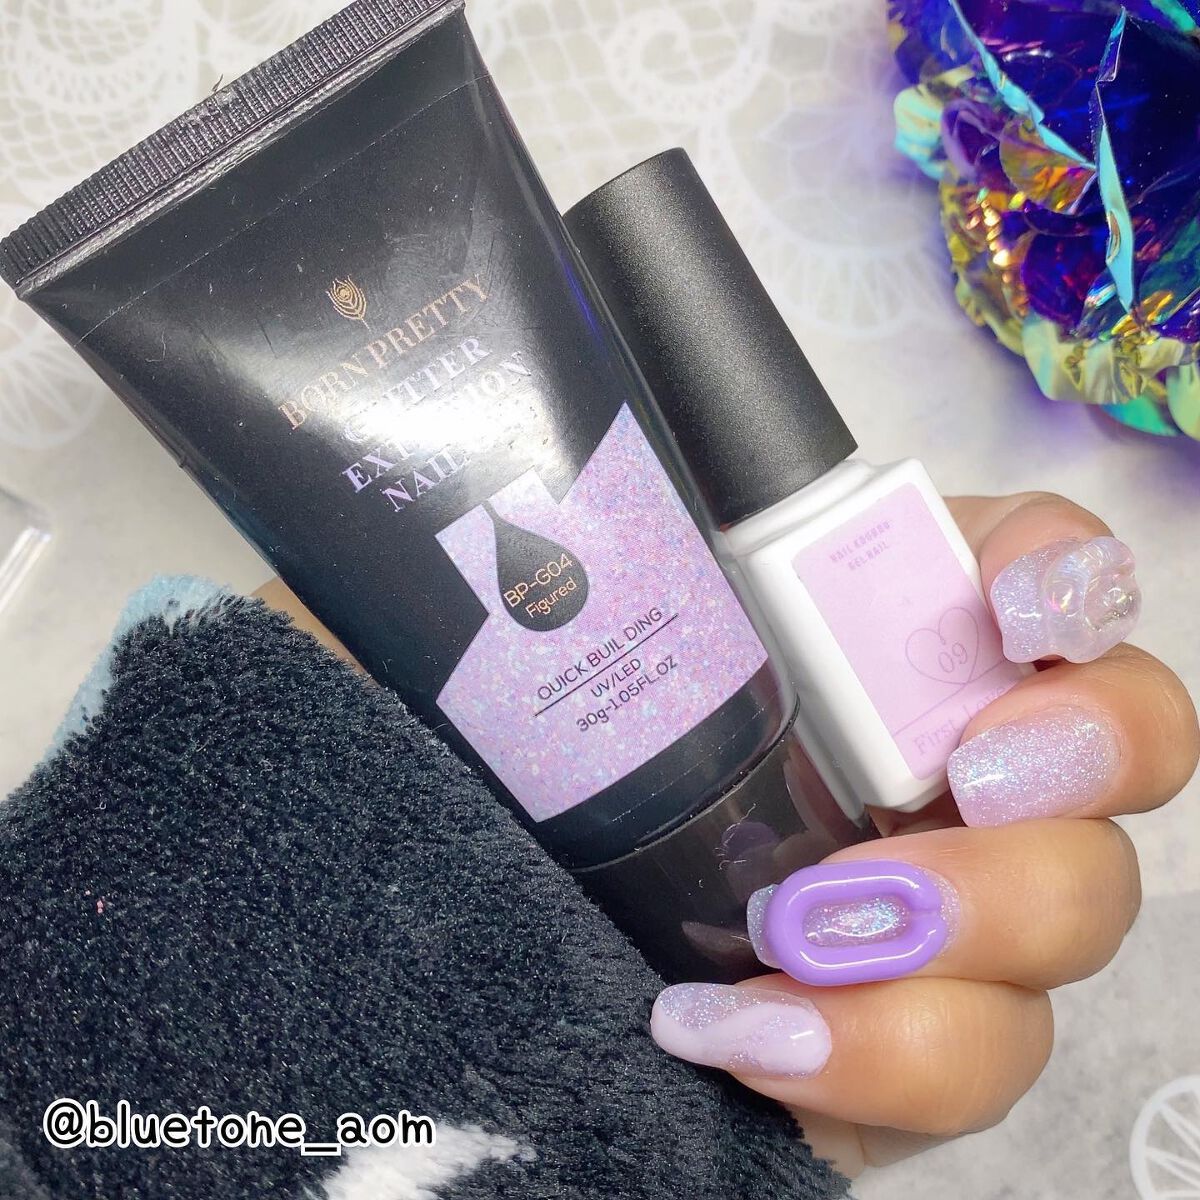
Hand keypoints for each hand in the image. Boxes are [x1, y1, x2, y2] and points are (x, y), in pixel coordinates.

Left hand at [647, 492, 1198, 1174]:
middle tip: (963, 778)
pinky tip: (750, 1031)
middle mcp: (979, 761)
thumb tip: (598, 515)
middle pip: (1127, 741)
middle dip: (1069, 754)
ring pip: (1079, 911)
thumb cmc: (613, 770)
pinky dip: (874, 1052)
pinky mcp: (940, 1037)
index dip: (1067, 572)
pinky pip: (980, 1062)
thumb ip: (648, 582)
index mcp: (916, 643)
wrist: (593, 941)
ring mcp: (980, 906)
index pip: (1052, 569)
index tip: (1009, 605)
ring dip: (958, 919)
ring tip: (791, 929)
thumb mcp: (623, 661)